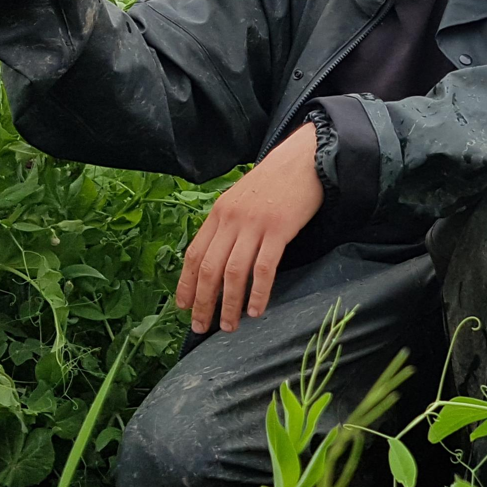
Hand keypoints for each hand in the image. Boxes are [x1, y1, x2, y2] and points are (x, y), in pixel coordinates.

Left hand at [177, 122, 325, 332]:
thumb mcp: (241, 199)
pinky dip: (258, 293)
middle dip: (202, 302)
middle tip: (201, 327)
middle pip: (209, 268)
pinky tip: (256, 310)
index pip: (193, 254)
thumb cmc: (274, 182)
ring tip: (229, 326)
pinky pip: (264, 268)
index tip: (183, 307)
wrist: (303, 159)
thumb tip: (216, 260)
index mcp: (218, 214)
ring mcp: (254, 225)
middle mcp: (231, 220)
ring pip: (234, 272)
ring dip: (229, 304)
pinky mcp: (279, 229)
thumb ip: (227, 225)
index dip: (186, 284)